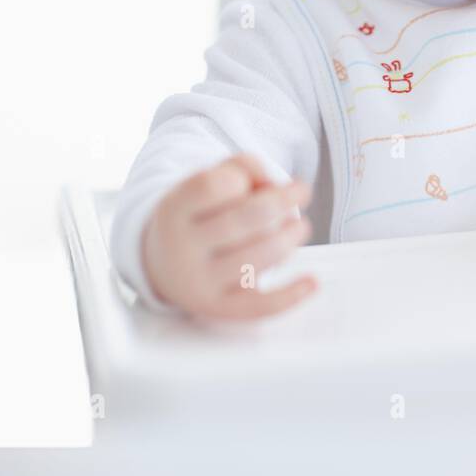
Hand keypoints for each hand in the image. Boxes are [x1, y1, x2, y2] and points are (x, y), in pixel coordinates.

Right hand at [142, 154, 318, 319]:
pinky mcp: (220, 308)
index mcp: (173, 211)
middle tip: (302, 191)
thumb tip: (276, 188)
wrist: (162, 265)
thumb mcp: (206, 179)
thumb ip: (243, 167)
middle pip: (247, 218)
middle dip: (284, 200)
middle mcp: (181, 250)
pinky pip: (259, 306)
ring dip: (291, 237)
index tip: (246, 182)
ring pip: (260, 257)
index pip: (214, 185)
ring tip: (300, 227)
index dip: (241, 178)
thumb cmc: (197, 213)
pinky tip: (312, 282)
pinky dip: (290, 295)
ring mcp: (200, 283)